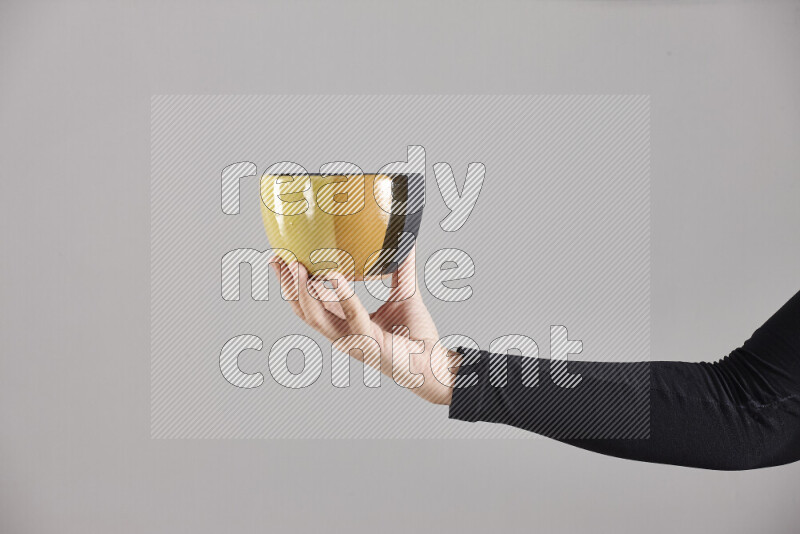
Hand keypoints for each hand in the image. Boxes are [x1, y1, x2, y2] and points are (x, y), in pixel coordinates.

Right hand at [270, 247, 460, 404]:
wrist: (435, 363)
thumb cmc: (418, 335)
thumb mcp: (405, 293)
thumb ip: (401, 268)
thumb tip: (405, 237)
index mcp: (346, 323)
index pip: (312, 302)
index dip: (294, 282)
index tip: (281, 258)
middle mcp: (343, 334)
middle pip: (305, 310)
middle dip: (288, 286)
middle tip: (278, 259)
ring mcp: (353, 341)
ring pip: (317, 317)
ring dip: (304, 291)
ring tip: (297, 266)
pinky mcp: (369, 344)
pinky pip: (352, 317)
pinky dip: (342, 296)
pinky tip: (334, 277)